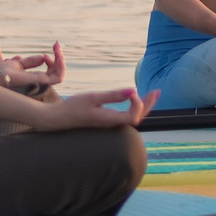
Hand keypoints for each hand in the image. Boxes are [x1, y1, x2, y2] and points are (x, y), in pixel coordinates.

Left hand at [0, 43, 62, 91]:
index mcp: (35, 77)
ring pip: (60, 74)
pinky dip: (61, 66)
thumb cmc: (2, 71)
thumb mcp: (17, 62)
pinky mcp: (41, 81)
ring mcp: (41, 82)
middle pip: (57, 72)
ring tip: (57, 49)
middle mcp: (40, 81)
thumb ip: (30, 61)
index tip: (45, 53)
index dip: (53, 60)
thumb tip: (42, 58)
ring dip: (62, 60)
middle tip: (56, 45)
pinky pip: (59, 77)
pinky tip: (57, 55)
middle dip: (60, 57)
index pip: (51, 71)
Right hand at [31, 87, 155, 130]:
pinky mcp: (106, 121)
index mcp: (109, 120)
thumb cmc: (73, 107)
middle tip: (157, 91)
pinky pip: (125, 116)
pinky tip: (134, 98)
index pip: (134, 117)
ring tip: (152, 94)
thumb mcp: (92, 98)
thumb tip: (133, 91)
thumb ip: (112, 95)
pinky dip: (134, 107)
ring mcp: (109, 123)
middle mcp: (112, 124)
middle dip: (149, 104)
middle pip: (138, 118)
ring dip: (144, 106)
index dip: (139, 104)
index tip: (132, 91)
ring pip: (132, 117)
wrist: (58, 119)